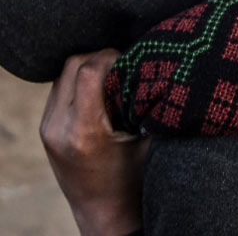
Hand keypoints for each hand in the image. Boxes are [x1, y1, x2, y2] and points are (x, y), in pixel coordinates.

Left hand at [40, 49, 148, 235]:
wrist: (105, 212)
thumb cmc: (134, 177)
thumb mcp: (148, 139)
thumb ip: (148, 103)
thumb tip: (159, 67)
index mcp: (84, 131)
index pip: (89, 70)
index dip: (112, 56)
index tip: (132, 61)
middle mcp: (58, 127)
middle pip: (73, 64)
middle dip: (101, 58)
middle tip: (125, 66)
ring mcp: (47, 128)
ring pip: (64, 73)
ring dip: (89, 67)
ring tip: (114, 78)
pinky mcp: (46, 128)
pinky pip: (60, 87)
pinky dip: (80, 80)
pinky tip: (101, 91)